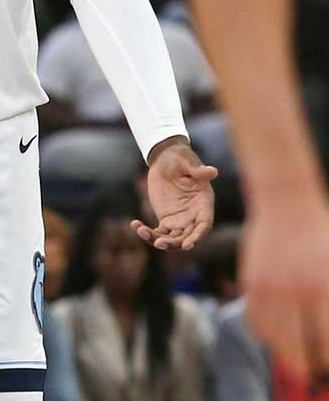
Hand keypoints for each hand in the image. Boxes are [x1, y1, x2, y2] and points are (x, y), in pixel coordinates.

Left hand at [133, 139, 217, 250]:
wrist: (165, 159)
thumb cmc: (180, 158)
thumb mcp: (188, 162)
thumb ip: (198, 170)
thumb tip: (212, 171)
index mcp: (204, 204)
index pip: (204, 225)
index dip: (197, 236)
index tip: (188, 245)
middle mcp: (194, 215)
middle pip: (187, 236)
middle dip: (175, 243)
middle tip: (159, 243)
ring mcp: (179, 219)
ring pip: (172, 238)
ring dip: (159, 240)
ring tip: (142, 232)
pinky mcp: (165, 219)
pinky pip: (158, 231)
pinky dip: (147, 232)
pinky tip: (135, 225)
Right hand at [241, 193, 328, 381]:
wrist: (286, 204)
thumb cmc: (321, 238)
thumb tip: (325, 342)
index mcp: (324, 289)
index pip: (326, 344)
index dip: (325, 360)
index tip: (325, 364)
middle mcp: (295, 292)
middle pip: (297, 349)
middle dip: (305, 365)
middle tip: (310, 368)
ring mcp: (269, 288)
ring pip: (273, 339)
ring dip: (285, 350)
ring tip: (294, 350)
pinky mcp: (251, 283)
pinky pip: (254, 321)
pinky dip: (265, 333)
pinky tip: (276, 332)